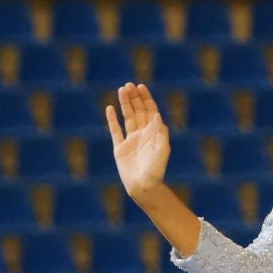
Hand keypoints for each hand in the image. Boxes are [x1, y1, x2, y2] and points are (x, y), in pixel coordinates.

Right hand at [107, 82, 171, 200]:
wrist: (143, 187)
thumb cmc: (156, 170)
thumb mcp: (162, 150)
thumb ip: (160, 133)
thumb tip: (156, 115)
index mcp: (153, 134)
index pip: (150, 111)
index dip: (146, 98)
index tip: (141, 86)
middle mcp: (142, 135)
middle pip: (138, 111)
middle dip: (134, 97)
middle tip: (128, 85)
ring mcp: (130, 140)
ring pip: (127, 117)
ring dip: (124, 104)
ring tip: (121, 90)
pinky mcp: (120, 148)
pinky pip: (115, 131)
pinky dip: (112, 119)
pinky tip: (110, 108)